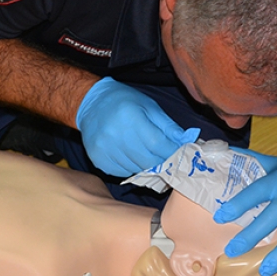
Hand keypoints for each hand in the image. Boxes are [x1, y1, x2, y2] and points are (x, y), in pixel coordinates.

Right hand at [75, 77, 199, 176]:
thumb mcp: (149, 106)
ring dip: (146, 165)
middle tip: (168, 159)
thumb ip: (168, 126)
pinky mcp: (97, 159)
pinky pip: (122, 172)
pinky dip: (131, 167)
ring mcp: (104, 149)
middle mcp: (115, 134)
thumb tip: (185, 143)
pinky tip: (130, 155)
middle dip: (162, 162)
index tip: (181, 155)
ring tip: (146, 153)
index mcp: (131, 117)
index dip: (173, 152)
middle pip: (148, 161)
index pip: (158, 144)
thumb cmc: (124, 102)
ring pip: (136, 169)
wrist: (91, 103)